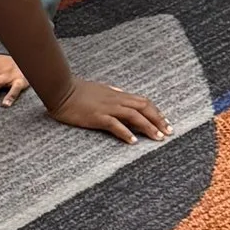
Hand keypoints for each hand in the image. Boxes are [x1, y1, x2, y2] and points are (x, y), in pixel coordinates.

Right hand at [50, 78, 169, 145]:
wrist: (61, 90)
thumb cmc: (77, 90)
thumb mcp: (99, 88)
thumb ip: (112, 92)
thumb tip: (122, 93)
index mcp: (117, 94)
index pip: (142, 101)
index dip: (156, 111)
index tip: (165, 121)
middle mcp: (116, 100)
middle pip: (143, 108)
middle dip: (158, 120)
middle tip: (169, 132)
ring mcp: (107, 108)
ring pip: (134, 116)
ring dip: (148, 127)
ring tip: (158, 138)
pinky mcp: (97, 116)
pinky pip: (115, 125)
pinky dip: (126, 133)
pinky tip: (133, 141)